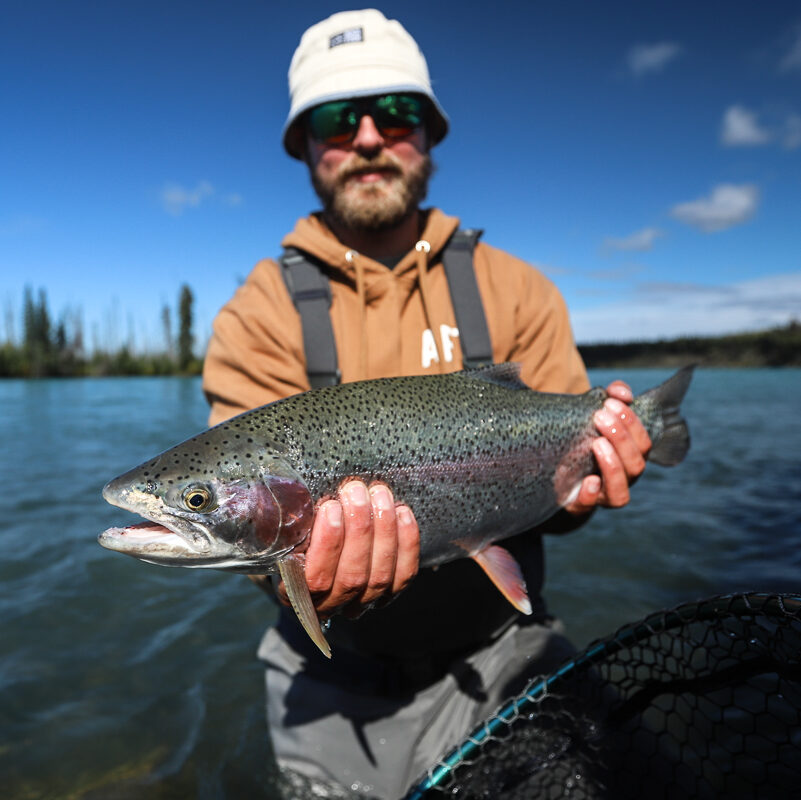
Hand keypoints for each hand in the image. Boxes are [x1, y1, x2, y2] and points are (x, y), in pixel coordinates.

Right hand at [274, 480, 419, 618]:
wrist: (316, 554)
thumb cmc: (295, 538)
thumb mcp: (279, 532)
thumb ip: (279, 522)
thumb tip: (279, 497)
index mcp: (296, 595)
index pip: (315, 579)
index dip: (327, 544)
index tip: (330, 507)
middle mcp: (331, 606)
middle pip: (352, 576)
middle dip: (359, 529)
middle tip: (356, 491)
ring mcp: (363, 603)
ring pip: (380, 576)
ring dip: (384, 529)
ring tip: (379, 494)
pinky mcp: (390, 593)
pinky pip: (404, 574)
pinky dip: (407, 542)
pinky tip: (402, 511)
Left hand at [564, 381, 651, 514]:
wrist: (555, 469)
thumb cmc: (582, 437)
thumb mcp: (595, 415)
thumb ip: (611, 397)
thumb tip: (623, 392)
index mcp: (631, 457)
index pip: (643, 443)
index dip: (632, 423)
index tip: (611, 403)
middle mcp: (623, 479)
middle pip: (635, 464)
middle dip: (620, 438)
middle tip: (599, 416)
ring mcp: (603, 495)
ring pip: (621, 491)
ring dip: (612, 464)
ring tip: (596, 443)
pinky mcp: (580, 503)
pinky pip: (589, 505)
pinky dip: (591, 494)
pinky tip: (589, 480)